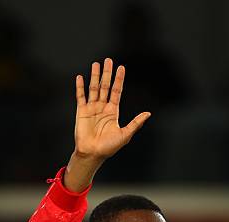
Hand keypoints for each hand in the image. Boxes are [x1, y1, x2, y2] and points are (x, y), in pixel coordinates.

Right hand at [63, 58, 150, 191]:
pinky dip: (80, 87)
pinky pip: (80, 96)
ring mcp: (91, 108)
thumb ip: (136, 123)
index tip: (121, 68)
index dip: (119, 80)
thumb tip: (148, 114)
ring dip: (94, 76)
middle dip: (107, 73)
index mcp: (113, 111)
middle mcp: (102, 107)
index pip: (117, 91)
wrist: (93, 154)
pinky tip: (80, 77)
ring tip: (96, 64)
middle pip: (105, 86)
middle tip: (108, 60)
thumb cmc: (109, 147)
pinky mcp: (81, 111)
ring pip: (93, 88)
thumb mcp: (125, 134)